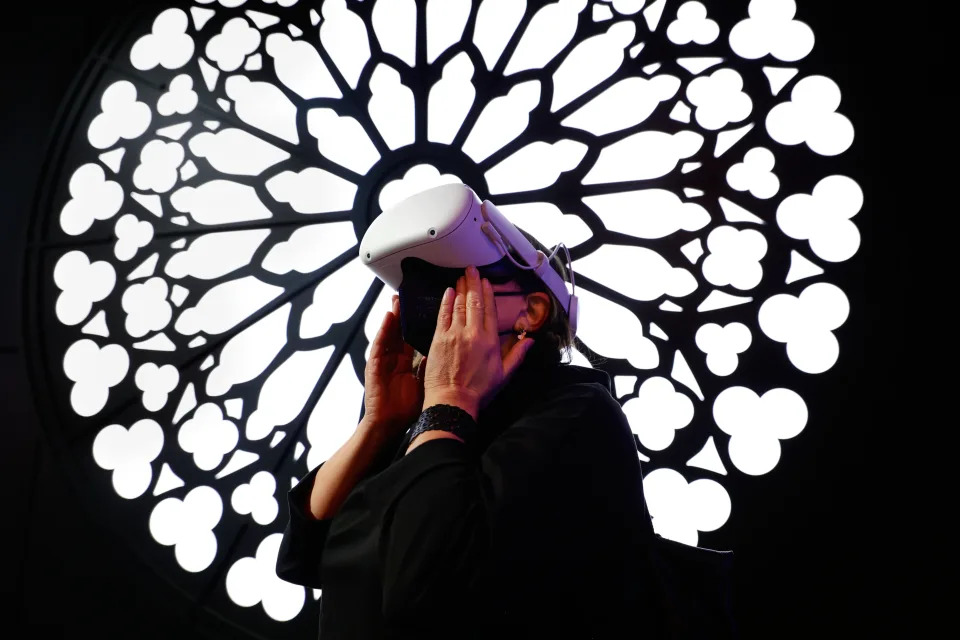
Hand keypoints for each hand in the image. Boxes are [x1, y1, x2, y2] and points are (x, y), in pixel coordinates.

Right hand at [361, 294, 427, 441]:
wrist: (389, 423)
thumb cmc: (407, 406)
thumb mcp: (425, 381)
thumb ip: (435, 364)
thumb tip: (453, 351)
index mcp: (408, 359)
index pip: (417, 334)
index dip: (424, 319)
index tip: (434, 303)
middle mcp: (395, 355)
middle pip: (403, 327)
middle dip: (410, 310)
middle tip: (417, 292)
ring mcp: (384, 359)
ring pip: (390, 331)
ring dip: (395, 313)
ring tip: (400, 296)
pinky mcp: (374, 365)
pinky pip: (379, 344)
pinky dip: (383, 329)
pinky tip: (387, 316)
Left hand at [421, 265, 534, 420]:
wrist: (452, 401)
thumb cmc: (478, 391)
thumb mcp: (504, 375)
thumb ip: (517, 355)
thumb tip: (529, 340)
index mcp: (490, 341)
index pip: (489, 310)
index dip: (488, 294)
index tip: (486, 282)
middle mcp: (473, 333)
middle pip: (474, 302)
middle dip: (473, 283)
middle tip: (471, 269)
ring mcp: (455, 334)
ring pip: (459, 305)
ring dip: (461, 288)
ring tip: (461, 276)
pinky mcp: (439, 339)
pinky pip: (443, 315)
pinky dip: (446, 301)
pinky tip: (448, 291)